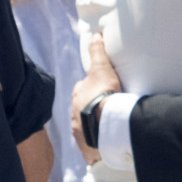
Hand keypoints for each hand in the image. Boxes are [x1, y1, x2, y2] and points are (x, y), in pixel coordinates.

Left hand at [70, 34, 122, 164]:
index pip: (82, 90)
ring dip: (93, 127)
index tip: (102, 91)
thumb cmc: (103, 93)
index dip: (91, 89)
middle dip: (90, 110)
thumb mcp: (101, 68)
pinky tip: (105, 144)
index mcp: (77, 95)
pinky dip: (95, 144)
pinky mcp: (85, 147)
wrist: (106, 123)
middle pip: (82, 110)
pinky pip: (90, 145)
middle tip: (106, 111)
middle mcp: (74, 114)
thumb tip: (95, 34)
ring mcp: (79, 132)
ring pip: (85, 128)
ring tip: (107, 129)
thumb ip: (97, 51)